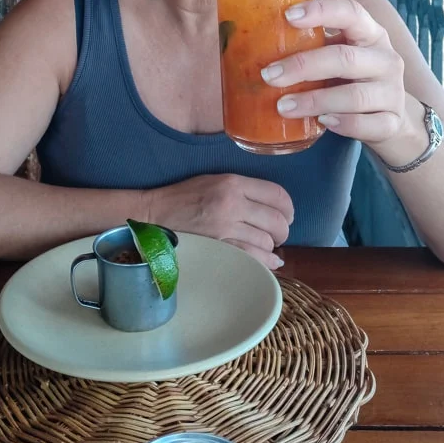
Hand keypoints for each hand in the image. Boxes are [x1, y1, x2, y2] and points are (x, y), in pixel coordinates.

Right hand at [144, 173, 294, 269]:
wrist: (155, 214)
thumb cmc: (185, 196)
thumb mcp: (215, 180)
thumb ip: (243, 189)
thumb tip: (274, 207)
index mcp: (232, 183)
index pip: (276, 194)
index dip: (289, 207)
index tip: (288, 214)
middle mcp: (232, 204)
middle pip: (277, 220)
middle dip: (284, 229)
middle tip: (280, 232)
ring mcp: (225, 229)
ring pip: (267, 241)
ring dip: (272, 246)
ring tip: (268, 245)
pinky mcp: (218, 249)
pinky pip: (253, 258)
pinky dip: (266, 262)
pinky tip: (270, 262)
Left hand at [260, 0, 416, 149]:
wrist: (391, 116)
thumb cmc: (353, 78)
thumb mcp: (339, 54)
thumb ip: (311, 45)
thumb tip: (254, 39)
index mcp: (370, 33)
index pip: (351, 12)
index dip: (321, 11)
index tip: (288, 15)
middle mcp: (385, 59)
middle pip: (345, 58)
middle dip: (303, 66)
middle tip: (269, 75)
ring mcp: (392, 92)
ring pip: (355, 96)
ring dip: (315, 101)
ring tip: (283, 106)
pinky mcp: (392, 122)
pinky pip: (368, 124)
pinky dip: (344, 124)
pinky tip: (322, 122)